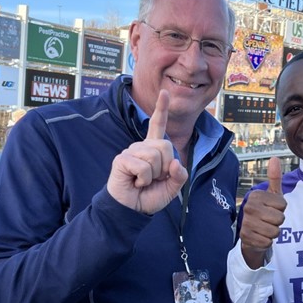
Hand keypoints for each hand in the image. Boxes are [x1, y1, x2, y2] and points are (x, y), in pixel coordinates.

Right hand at [106, 90, 188, 214]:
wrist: (132, 210)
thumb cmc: (149, 196)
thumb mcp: (172, 187)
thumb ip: (180, 175)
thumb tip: (175, 163)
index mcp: (153, 149)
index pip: (158, 125)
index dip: (161, 109)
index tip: (164, 92)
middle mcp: (142, 147)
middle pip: (165, 146)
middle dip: (165, 167)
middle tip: (154, 179)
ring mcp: (131, 151)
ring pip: (154, 156)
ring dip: (153, 175)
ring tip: (143, 181)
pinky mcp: (122, 160)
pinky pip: (143, 166)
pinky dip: (144, 180)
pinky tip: (135, 183)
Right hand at [238, 157, 286, 268]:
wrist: (251, 234)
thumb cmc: (265, 211)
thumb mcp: (272, 195)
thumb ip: (275, 178)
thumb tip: (274, 158)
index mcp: (256, 196)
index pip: (283, 205)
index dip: (281, 209)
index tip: (272, 209)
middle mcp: (249, 207)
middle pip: (280, 219)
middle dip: (278, 222)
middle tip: (268, 220)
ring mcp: (246, 222)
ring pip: (275, 231)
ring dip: (273, 233)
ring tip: (265, 228)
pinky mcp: (246, 237)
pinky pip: (268, 242)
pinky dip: (267, 242)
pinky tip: (260, 237)